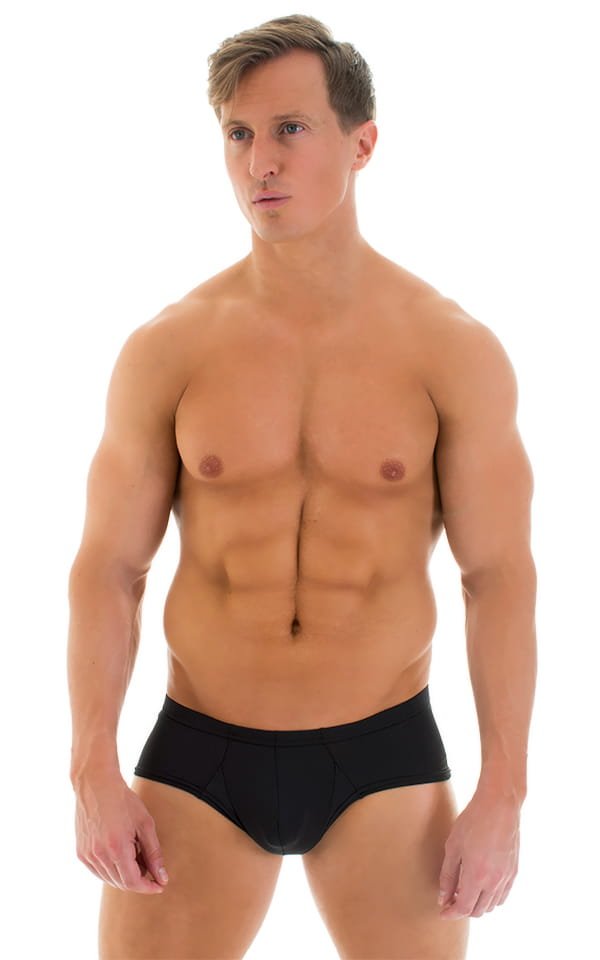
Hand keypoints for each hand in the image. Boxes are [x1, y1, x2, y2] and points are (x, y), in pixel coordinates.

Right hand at [73, 771, 168, 893]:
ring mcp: (87, 855)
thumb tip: (162, 877)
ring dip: (125, 876)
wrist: (96, 784)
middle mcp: (99, 855)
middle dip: (138, 880)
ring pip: (109, 879)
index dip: (147, 887)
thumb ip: (154, 853)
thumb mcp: (145, 824)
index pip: (132, 882)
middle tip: (150, 867)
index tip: (159, 885)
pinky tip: (120, 855)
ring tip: (135, 855)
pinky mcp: (81, 853)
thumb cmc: (123, 801)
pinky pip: (98, 871)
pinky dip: (111, 870)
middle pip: (121, 883)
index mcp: (117, 847)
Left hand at [438, 787, 519, 919]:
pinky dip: (491, 898)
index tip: (443, 912)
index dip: (451, 913)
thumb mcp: (453, 847)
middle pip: (478, 911)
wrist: (499, 805)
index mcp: (477, 876)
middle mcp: (494, 881)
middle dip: (463, 909)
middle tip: (451, 898)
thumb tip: (443, 898)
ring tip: (465, 890)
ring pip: (491, 905)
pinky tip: (481, 885)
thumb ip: (448, 876)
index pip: (464, 908)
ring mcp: (507, 877)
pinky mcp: (514, 871)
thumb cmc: (473, 822)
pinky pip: (503, 896)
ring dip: (477, 904)